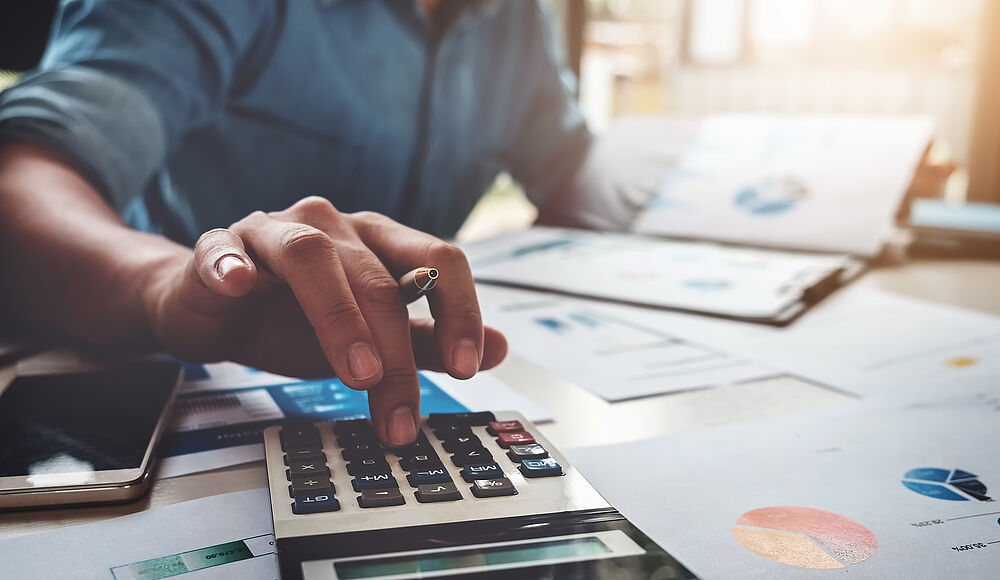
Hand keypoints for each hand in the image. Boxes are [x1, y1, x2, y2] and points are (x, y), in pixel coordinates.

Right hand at [144, 197, 506, 446]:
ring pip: (312, 257)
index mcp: (377, 241)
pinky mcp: (219, 247)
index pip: (438, 260)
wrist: (216, 312)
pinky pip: (225, 250)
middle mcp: (332, 227)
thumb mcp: (370, 339)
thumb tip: (500, 349)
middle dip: (396, 353)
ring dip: (338, 315)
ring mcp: (273, 232)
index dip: (460, 310)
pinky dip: (233, 264)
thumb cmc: (295, 320)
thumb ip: (428, 342)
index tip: (469, 367)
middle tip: (401, 412)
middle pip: (377, 278)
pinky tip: (240, 284)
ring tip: (357, 373)